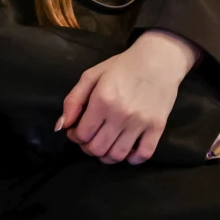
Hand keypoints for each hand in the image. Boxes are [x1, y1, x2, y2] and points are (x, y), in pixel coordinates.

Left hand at [59, 30, 198, 164]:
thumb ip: (73, 100)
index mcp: (102, 101)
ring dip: (107, 157)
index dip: (75, 137)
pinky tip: (127, 151)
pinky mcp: (158, 127)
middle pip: (98, 148)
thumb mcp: (91, 76)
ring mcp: (140, 123)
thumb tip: (61, 126)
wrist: (158, 60)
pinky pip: (144, 154)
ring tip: (104, 147)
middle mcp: (120, 115)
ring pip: (118, 155)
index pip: (82, 134)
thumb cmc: (121, 67)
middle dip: (88, 148)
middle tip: (89, 140)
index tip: (76, 131)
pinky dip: (133, 159)